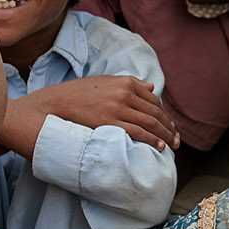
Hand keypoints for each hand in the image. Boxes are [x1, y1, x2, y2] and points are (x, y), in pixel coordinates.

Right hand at [21, 75, 178, 149]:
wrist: (52, 105)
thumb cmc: (75, 95)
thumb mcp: (102, 82)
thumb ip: (128, 83)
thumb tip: (151, 86)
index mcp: (124, 82)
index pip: (153, 99)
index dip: (164, 113)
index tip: (168, 125)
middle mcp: (124, 93)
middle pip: (155, 112)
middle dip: (169, 126)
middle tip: (176, 139)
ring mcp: (118, 108)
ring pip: (151, 123)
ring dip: (165, 135)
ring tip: (171, 145)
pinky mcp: (111, 123)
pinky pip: (139, 133)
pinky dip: (152, 140)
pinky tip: (159, 146)